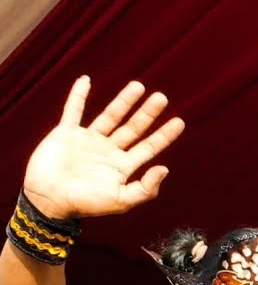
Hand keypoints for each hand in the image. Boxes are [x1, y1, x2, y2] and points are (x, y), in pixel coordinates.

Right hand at [24, 78, 183, 219]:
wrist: (49, 201)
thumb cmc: (86, 204)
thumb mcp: (121, 201)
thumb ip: (146, 188)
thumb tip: (165, 168)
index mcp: (123, 166)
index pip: (149, 147)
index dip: (164, 135)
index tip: (179, 121)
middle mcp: (109, 151)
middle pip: (133, 128)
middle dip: (147, 113)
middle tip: (161, 97)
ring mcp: (88, 141)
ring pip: (110, 116)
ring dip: (123, 101)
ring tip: (138, 85)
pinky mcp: (66, 134)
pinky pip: (73, 110)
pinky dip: (78, 95)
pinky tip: (86, 80)